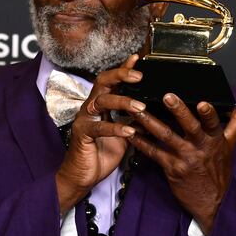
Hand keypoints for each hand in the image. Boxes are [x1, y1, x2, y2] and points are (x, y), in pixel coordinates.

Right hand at [55, 54, 146, 213]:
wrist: (83, 176)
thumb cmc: (102, 153)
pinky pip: (99, 126)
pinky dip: (115, 127)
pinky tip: (129, 130)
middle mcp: (91, 107)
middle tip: (139, 76)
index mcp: (101, 105)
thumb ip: (134, 121)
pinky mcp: (82, 133)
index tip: (137, 58)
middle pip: (103, 82)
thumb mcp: (124, 134)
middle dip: (120, 76)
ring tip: (140, 108)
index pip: (112, 81)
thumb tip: (153, 112)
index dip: (123, 69)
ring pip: (102, 100)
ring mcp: (85, 119)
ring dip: (122, 102)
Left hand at [128, 94, 235, 234]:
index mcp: (215, 140)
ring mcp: (185, 158)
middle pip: (190, 127)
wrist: (212, 203)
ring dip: (150, 122)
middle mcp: (200, 148)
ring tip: (137, 109)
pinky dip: (141, 143)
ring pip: (166, 136)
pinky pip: (154, 153)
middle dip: (179, 111)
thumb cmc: (218, 171)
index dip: (209, 114)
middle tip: (167, 96)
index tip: (203, 102)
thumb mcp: (230, 146)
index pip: (214, 124)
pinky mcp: (171, 168)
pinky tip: (130, 133)